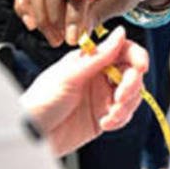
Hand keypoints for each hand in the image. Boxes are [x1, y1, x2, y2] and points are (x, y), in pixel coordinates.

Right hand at [14, 0, 149, 46]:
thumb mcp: (121, 2)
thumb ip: (99, 14)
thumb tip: (79, 33)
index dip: (73, 15)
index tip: (72, 39)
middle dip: (54, 17)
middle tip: (61, 40)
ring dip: (40, 15)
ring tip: (54, 37)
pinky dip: (27, 5)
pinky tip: (32, 24)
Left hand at [19, 27, 147, 155]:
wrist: (29, 136)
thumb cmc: (40, 102)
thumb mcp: (69, 76)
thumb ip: (98, 56)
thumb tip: (120, 32)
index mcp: (90, 61)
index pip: (123, 51)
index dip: (136, 56)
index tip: (140, 67)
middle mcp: (99, 77)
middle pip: (132, 73)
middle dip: (131, 85)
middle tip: (120, 96)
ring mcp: (102, 97)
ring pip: (132, 95)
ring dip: (126, 105)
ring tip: (110, 115)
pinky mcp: (103, 117)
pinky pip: (125, 115)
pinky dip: (120, 119)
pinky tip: (105, 123)